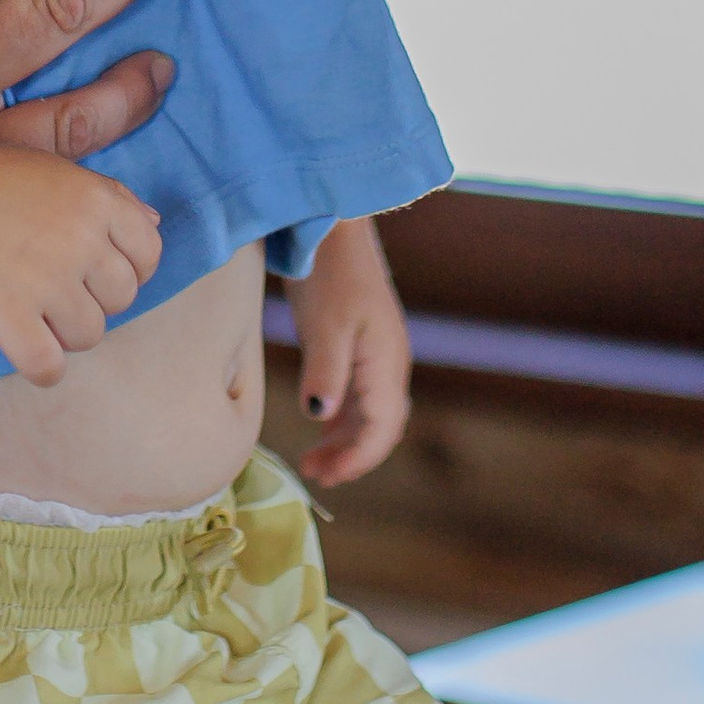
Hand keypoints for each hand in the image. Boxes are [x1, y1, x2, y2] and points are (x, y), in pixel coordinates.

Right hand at [0, 129, 160, 385]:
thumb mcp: (57, 170)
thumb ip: (110, 198)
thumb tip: (154, 225)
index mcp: (99, 201)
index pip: (148, 255)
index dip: (124, 270)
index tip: (92, 272)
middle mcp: (81, 240)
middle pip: (121, 300)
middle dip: (91, 300)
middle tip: (51, 288)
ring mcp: (46, 279)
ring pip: (89, 336)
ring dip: (63, 332)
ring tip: (31, 311)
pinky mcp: (8, 314)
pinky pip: (49, 367)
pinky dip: (42, 369)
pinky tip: (24, 349)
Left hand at [287, 218, 411, 486]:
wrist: (333, 226)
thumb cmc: (328, 273)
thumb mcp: (324, 324)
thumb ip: (325, 373)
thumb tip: (321, 416)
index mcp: (386, 363)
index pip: (382, 428)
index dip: (357, 459)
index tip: (328, 478)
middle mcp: (389, 363)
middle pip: (380, 426)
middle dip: (352, 457)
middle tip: (317, 476)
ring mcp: (378, 353)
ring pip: (370, 412)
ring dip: (345, 440)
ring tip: (314, 460)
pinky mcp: (362, 343)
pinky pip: (360, 393)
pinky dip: (343, 416)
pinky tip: (321, 423)